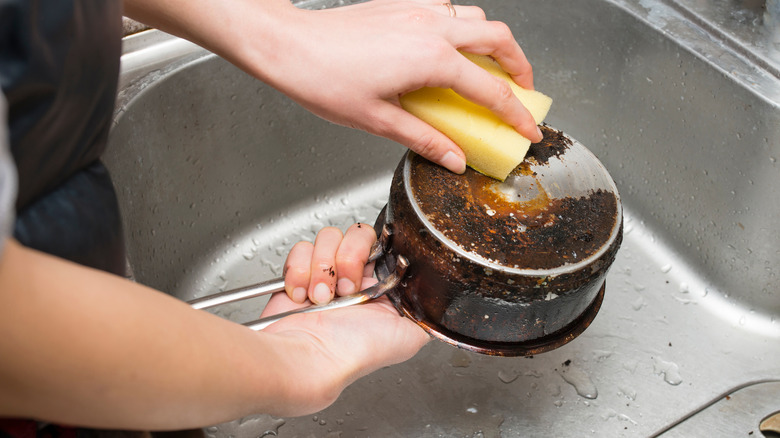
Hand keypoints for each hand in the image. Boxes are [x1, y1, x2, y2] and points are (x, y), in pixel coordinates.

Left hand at [244, 0, 541, 173]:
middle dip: (520, 65)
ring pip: (475, 16)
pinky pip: (447, 8)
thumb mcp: (378, 120)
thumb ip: (424, 139)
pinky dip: (461, 26)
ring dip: (492, 41)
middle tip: (523, 90)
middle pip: (498, 38)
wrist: (289, 44)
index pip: (491, 91)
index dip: (516, 114)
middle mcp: (431, 27)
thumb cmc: (323, 80)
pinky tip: (449, 47)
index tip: (529, 129)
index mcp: (431, 60)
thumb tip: (454, 159)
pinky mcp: (401, 4)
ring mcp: (417, 10)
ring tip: (491, 68)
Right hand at [258, 224, 429, 414]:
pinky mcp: (298, 275)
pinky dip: (299, 271)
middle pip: (357, 234)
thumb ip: (427, 312)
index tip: (370, 268)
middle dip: (349, 258)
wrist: (314, 359)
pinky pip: (300, 250)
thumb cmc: (357, 352)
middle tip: (346, 288)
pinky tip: (302, 296)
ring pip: (328, 237)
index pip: (385, 245)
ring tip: (321, 297)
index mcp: (381, 287)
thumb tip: (436, 299)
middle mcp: (354, 278)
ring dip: (323, 267)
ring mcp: (325, 274)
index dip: (376, 251)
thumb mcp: (411, 336)